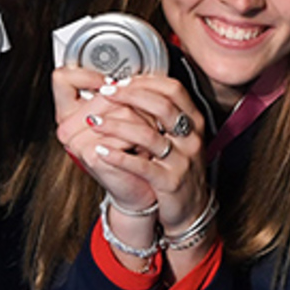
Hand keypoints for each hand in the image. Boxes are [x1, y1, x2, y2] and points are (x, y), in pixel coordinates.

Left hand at [52, 67, 212, 260]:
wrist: (192, 208)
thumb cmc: (178, 168)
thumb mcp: (178, 137)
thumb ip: (161, 115)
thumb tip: (129, 88)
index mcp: (194, 121)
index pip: (173, 89)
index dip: (145, 81)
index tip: (120, 81)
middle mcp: (192, 138)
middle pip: (162, 106)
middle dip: (129, 95)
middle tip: (105, 93)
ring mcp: (183, 160)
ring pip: (149, 136)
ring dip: (116, 126)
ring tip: (95, 122)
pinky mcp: (170, 182)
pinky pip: (141, 166)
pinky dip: (119, 157)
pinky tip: (102, 150)